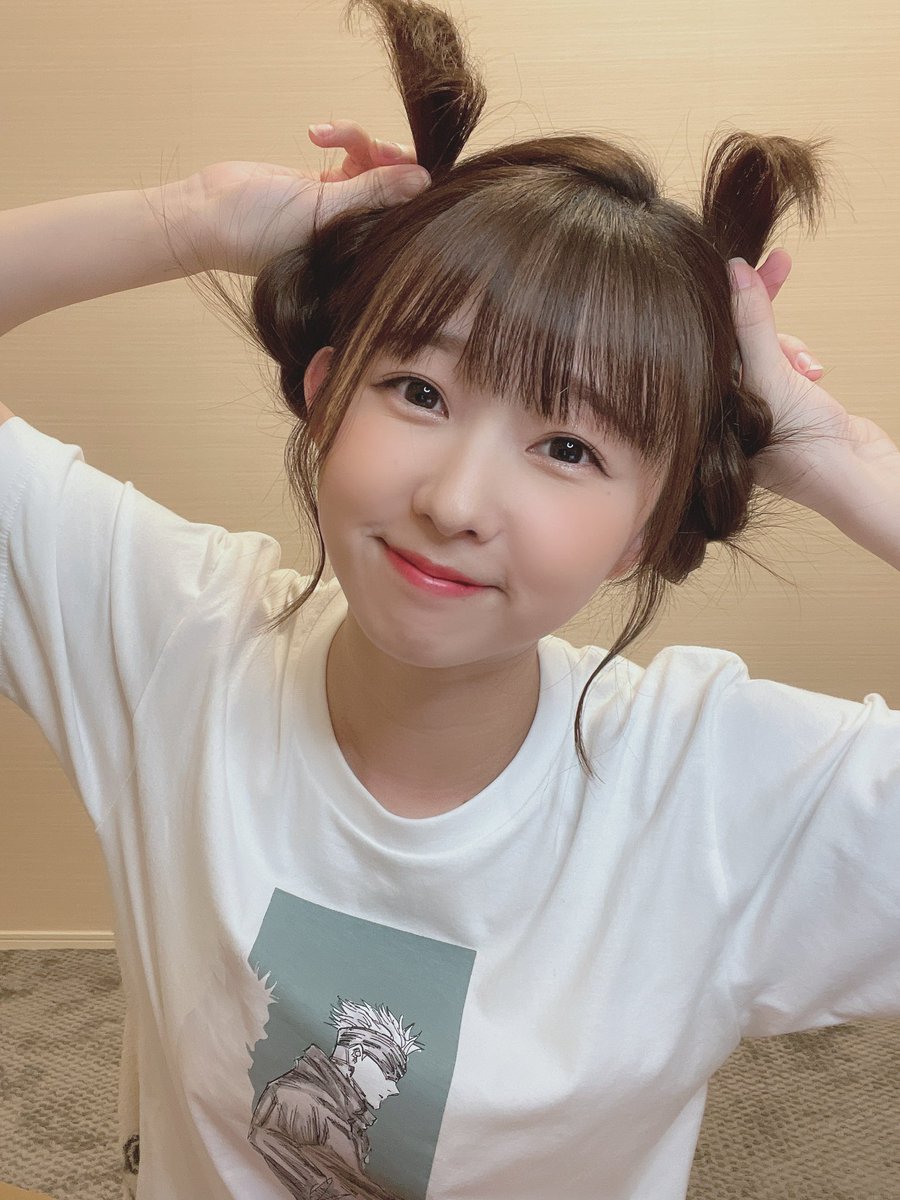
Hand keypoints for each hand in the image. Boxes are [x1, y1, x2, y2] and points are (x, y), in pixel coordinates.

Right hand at [182, 120, 429, 275]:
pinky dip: (341, 137)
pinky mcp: (323, 186)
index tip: (400, 161)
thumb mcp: (322, 209)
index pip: (406, 216)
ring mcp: (340, 208)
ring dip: (358, 139)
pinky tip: (316, 134)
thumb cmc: (259, 230)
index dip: (412, 184)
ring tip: (327, 133)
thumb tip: (422, 179)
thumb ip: (372, 192)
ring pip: (373, 164)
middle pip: (396, 186)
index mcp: (361, 250)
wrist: (208, 216)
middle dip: (388, 157)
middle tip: (373, 146)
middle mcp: (355, 231)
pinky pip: (351, 155)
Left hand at [729, 249, 882, 507]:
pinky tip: (814, 375)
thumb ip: (751, 325)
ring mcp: (751, 409)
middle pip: (734, 340)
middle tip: (779, 263)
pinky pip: (781, 365)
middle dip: (763, 313)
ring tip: (808, 369)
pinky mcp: (780, 406)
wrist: (855, 477)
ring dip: (788, 348)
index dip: (727, 298)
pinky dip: (798, 363)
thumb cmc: (804, 450)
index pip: (706, 341)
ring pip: (762, 349)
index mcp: (704, 410)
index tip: (744, 261)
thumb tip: (734, 272)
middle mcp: (721, 410)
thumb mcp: (771, 377)